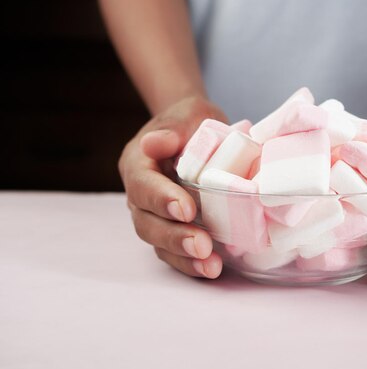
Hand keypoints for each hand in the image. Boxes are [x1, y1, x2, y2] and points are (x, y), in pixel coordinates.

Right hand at [119, 96, 227, 278]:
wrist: (196, 132)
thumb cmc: (191, 122)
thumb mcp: (186, 115)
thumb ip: (172, 128)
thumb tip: (153, 143)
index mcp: (138, 164)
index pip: (143, 184)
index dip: (162, 199)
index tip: (186, 209)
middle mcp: (140, 194)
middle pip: (147, 222)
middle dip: (174, 236)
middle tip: (202, 245)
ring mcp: (154, 215)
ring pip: (159, 242)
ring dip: (183, 257)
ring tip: (210, 266)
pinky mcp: (172, 229)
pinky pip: (175, 251)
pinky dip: (191, 263)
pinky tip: (212, 268)